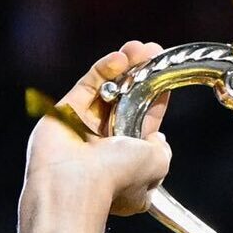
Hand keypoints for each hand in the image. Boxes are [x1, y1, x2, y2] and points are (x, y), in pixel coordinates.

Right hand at [17, 41, 173, 232]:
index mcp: (129, 163)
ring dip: (125, 67)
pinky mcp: (65, 112)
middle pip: (126, 102)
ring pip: (107, 90)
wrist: (75, 184)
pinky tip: (120, 58)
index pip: (145, 124)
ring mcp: (84, 128)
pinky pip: (88, 86)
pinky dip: (103, 70)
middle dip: (140, 77)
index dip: (156, 100)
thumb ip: (162, 149)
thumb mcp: (159, 164)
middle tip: (153, 53)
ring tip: (140, 48)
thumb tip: (157, 138)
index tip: (167, 77)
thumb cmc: (117, 178)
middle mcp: (105, 146)